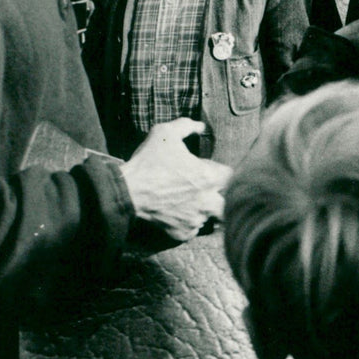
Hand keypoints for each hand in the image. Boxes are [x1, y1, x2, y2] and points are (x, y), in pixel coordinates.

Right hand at [119, 119, 232, 240]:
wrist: (127, 191)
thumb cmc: (148, 161)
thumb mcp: (166, 133)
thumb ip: (186, 126)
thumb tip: (200, 126)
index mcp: (209, 177)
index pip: (231, 175)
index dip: (221, 171)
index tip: (209, 169)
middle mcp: (207, 201)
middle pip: (228, 201)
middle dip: (221, 195)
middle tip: (206, 188)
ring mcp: (195, 219)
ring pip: (211, 217)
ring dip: (206, 209)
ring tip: (191, 200)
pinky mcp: (182, 232)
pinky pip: (194, 229)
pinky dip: (189, 223)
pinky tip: (179, 212)